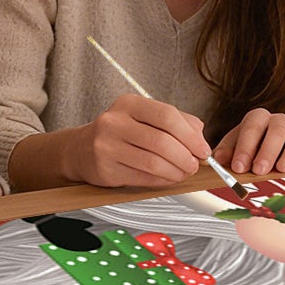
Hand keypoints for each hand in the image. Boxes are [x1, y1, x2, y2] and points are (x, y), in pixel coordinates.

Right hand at [69, 93, 210, 188]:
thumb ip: (177, 122)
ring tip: (183, 173)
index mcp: (129, 104)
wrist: (81, 149)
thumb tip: (201, 140)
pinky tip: (168, 178)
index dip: (190, 135)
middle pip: (162, 141)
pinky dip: (162, 181)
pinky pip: (142, 178)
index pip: (167, 115)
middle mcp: (114, 122)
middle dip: (185, 157)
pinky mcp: (105, 169)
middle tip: (194, 165)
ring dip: (176, 172)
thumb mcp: (145, 117)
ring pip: (153, 163)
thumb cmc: (121, 132)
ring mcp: (106, 146)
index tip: (203, 149)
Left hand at [214, 110, 284, 175]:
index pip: (252, 127)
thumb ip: (226, 154)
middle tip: (260, 170)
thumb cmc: (251, 154)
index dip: (245, 146)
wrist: (272, 155)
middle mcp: (278, 121)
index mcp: (257, 119)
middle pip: (277, 129)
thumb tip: (218, 160)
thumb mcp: (234, 151)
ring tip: (283, 169)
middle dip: (267, 150)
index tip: (239, 167)